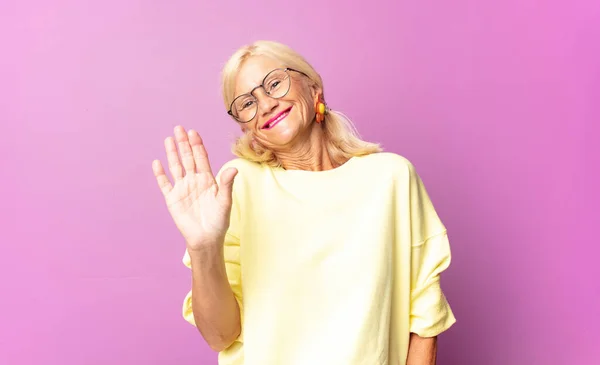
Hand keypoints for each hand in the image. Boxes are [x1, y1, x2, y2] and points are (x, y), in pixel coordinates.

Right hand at [152, 126, 237, 250]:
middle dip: (184, 144)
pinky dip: (161, 174)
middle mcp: (194, 181)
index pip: (202, 158)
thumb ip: (226, 185)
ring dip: (172, 154)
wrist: (206, 239)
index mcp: (208, 180)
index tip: (194, 132)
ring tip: (169, 139)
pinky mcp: (172, 199)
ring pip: (176, 167)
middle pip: (188, 158)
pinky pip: (165, 184)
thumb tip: (233, 168)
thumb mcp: (225, 202)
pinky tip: (157, 163)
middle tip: (179, 128)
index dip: (198, 145)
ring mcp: (182, 189)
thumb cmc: (218, 221)